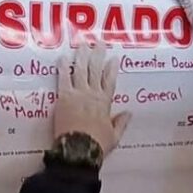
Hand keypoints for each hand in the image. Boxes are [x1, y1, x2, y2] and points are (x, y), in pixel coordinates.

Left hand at [54, 43, 131, 158]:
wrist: (79, 150)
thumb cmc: (97, 144)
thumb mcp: (114, 136)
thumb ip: (121, 123)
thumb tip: (129, 113)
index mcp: (105, 103)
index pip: (110, 81)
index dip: (112, 68)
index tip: (114, 58)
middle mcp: (92, 94)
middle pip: (95, 70)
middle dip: (97, 55)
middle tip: (98, 42)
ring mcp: (78, 94)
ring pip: (80, 70)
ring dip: (81, 56)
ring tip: (82, 45)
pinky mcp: (64, 97)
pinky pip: (63, 79)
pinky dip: (63, 67)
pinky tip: (63, 57)